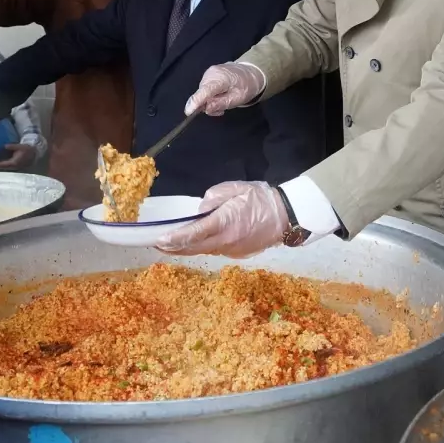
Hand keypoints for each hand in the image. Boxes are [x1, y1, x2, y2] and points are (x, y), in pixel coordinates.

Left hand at [0, 142, 38, 169]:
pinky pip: (5, 166)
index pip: (2, 164)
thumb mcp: (20, 146)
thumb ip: (12, 146)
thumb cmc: (27, 150)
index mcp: (14, 163)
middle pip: (1, 168)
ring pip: (2, 168)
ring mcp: (13, 167)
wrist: (34, 154)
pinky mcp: (14, 166)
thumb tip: (4, 146)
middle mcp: (13, 167)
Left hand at [156, 181, 288, 257]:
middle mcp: (226, 241)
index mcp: (224, 223)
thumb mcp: (237, 188)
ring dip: (186, 249)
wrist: (286, 216)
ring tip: (170, 244)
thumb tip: (201, 210)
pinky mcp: (237, 253)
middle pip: (194, 248)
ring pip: (203, 251)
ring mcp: (231, 250)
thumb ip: (215, 197)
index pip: (194, 234)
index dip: (174, 239)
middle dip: (173, 248)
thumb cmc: (261, 198)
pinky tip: (193, 243)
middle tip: (157, 246)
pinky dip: (201, 248)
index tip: (159, 240)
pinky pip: (214, 250)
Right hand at [185, 63, 266, 116]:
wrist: (250, 71)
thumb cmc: (246, 86)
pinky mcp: (208, 74)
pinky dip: (210, 95)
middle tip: (221, 110)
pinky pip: (204, 89)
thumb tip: (206, 109)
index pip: (205, 91)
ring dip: (209, 101)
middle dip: (208, 104)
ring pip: (202, 92)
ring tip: (223, 101)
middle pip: (202, 93)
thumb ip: (222, 103)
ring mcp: (208, 73)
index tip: (188, 111)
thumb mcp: (238, 98)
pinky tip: (220, 95)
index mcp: (221, 78)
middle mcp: (211, 74)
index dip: (196, 102)